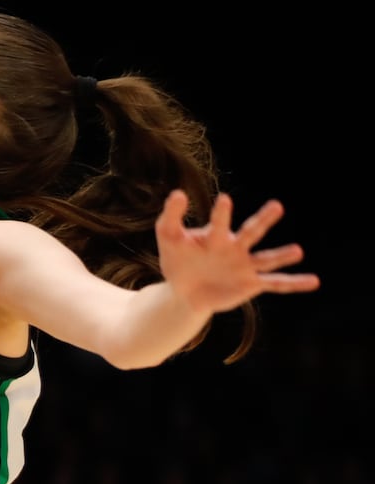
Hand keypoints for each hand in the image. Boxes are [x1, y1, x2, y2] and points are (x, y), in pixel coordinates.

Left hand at [155, 189, 318, 312]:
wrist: (184, 290)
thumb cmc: (178, 259)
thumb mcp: (168, 238)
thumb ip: (170, 217)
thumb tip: (178, 192)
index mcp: (216, 236)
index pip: (219, 224)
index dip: (221, 214)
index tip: (224, 200)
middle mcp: (235, 248)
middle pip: (251, 232)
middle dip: (263, 220)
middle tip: (277, 205)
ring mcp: (245, 266)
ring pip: (267, 259)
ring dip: (282, 255)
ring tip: (298, 251)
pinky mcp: (251, 284)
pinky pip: (276, 283)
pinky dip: (294, 283)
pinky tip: (314, 281)